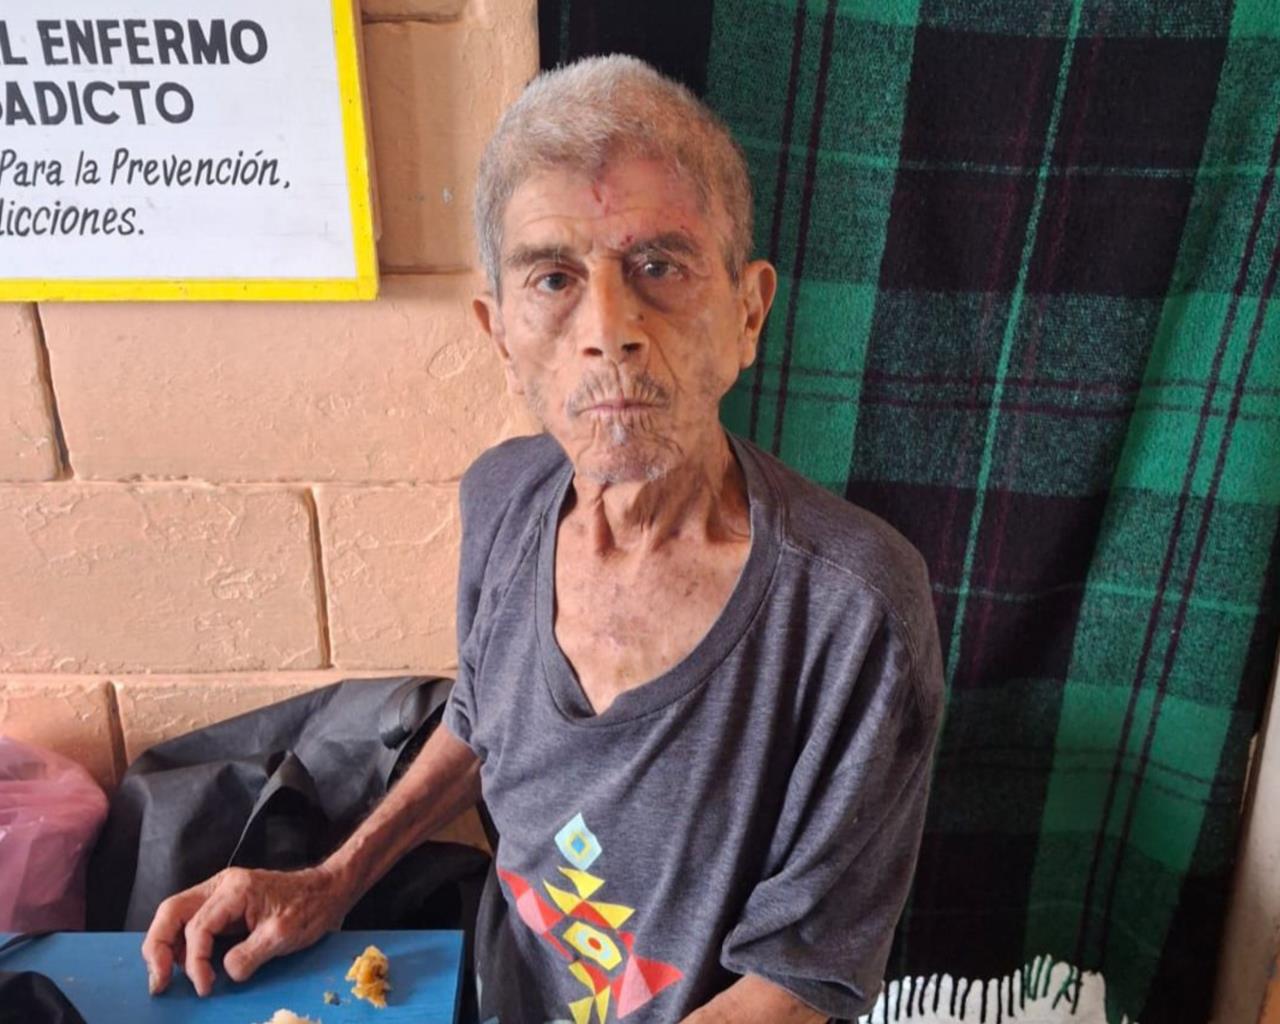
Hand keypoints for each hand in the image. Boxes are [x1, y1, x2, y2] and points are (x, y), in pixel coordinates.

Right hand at [141, 864, 349, 997]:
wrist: (328, 892)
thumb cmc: (310, 908)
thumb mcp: (283, 934)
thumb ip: (251, 954)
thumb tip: (225, 973)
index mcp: (235, 889)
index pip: (198, 926)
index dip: (195, 961)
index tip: (205, 987)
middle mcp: (221, 886)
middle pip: (171, 912)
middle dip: (158, 948)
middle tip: (158, 983)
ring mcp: (220, 895)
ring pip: (176, 917)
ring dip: (167, 947)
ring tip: (167, 978)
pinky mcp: (224, 907)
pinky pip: (192, 923)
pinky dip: (183, 946)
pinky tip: (187, 966)